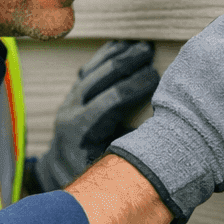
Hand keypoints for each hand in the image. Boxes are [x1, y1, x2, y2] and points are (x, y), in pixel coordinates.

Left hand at [36, 40, 158, 191]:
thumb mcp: (113, 166)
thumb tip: (161, 130)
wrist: (63, 172)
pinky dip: (104, 57)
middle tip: (150, 52)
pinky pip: (88, 71)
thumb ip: (133, 148)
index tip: (156, 76)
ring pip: (93, 70)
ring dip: (117, 56)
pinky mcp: (71, 96)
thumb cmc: (94, 176)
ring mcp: (69, 101)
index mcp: (82, 131)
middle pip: (101, 79)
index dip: (135, 86)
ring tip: (141, 46)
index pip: (111, 100)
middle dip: (127, 63)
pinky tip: (120, 47)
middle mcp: (71, 112)